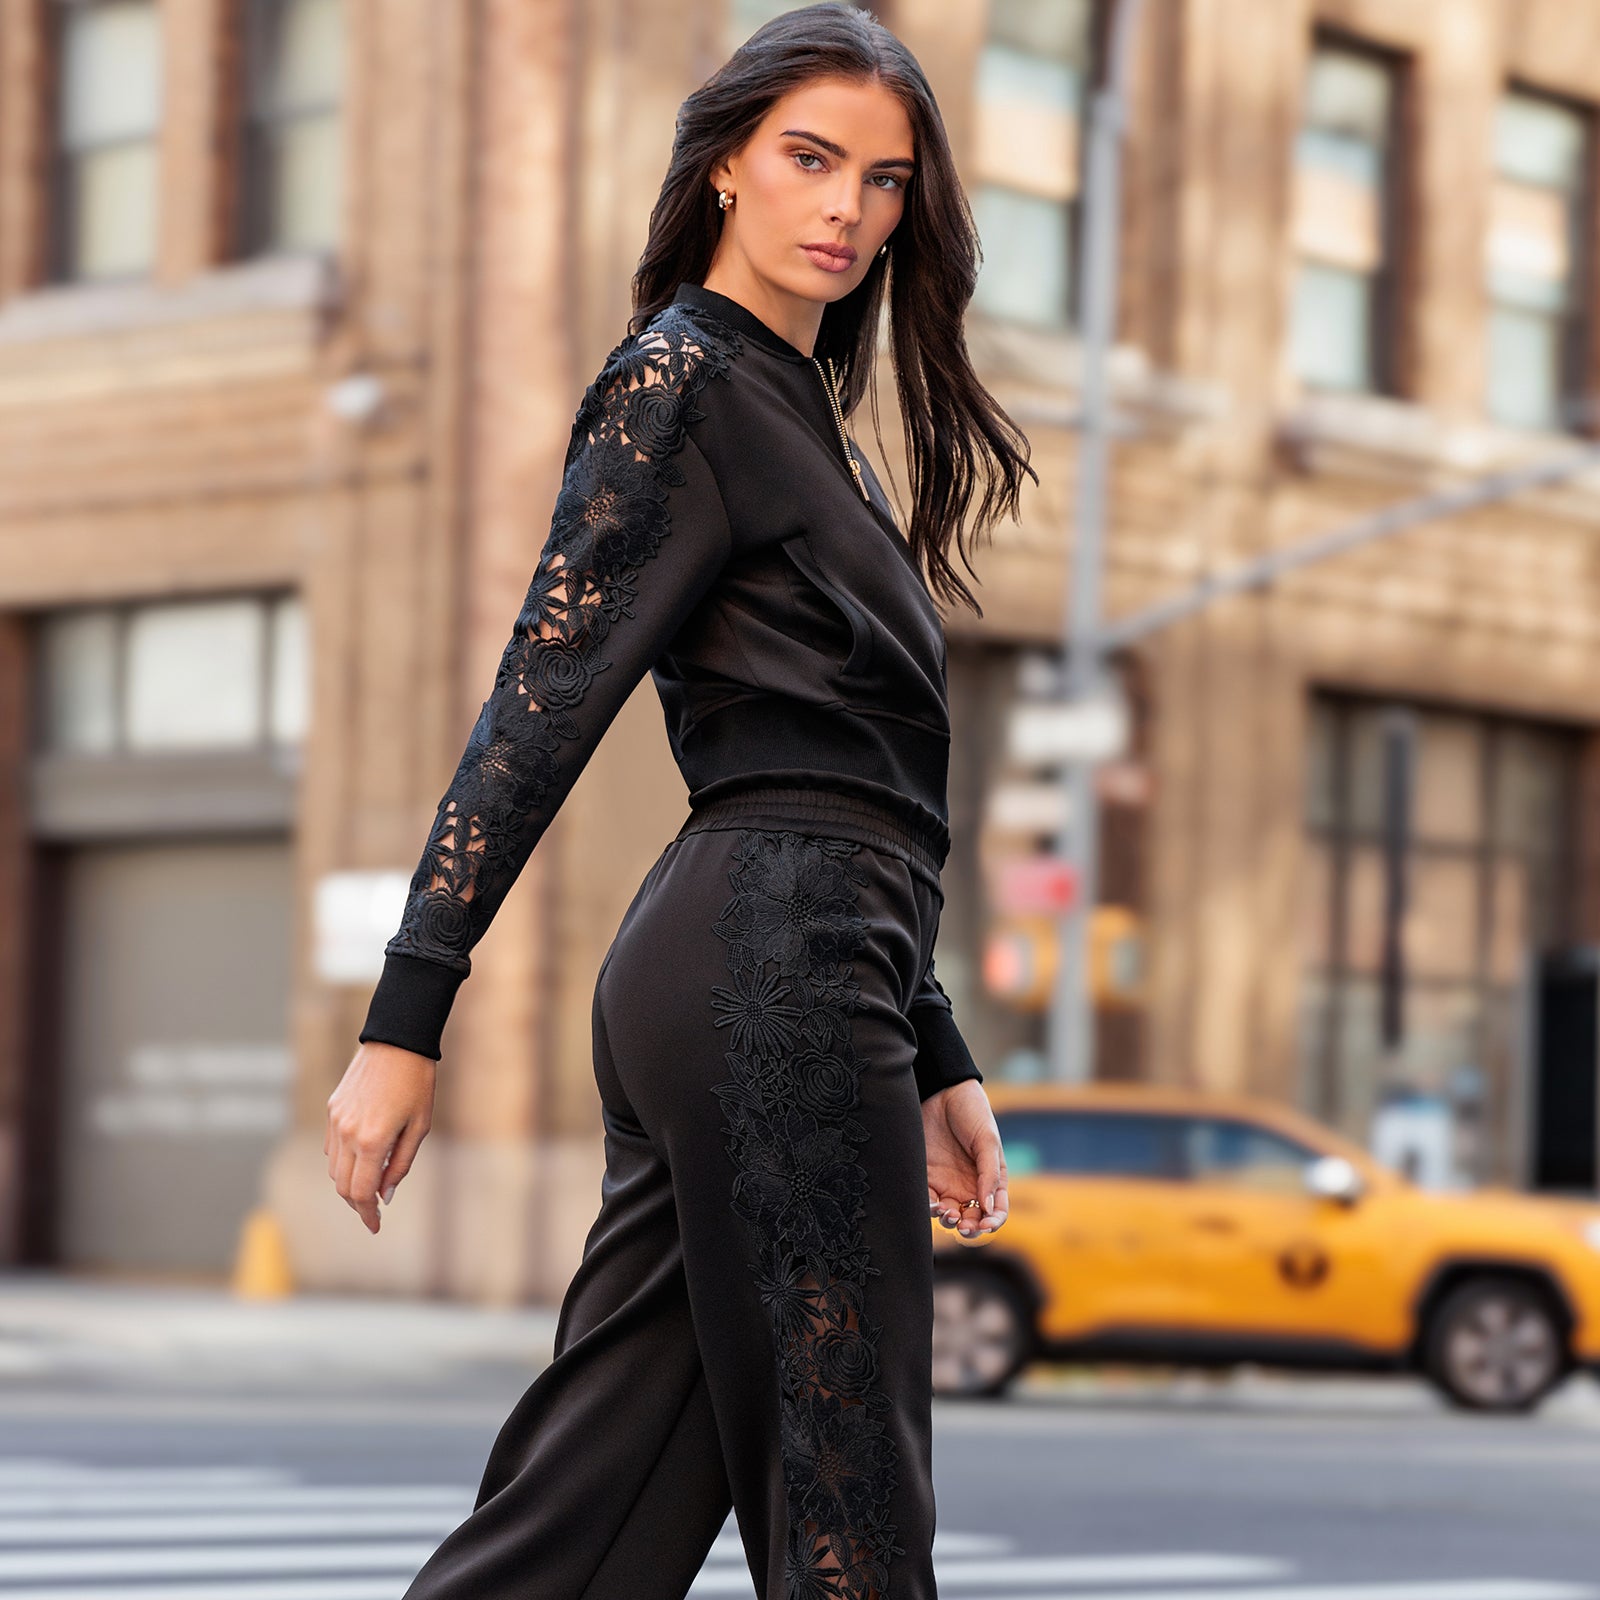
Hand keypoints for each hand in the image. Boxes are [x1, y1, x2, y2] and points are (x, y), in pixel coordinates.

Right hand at [324, 1042, 435, 1234]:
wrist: (397, 1042)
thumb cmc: (417, 1083)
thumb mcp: (419, 1126)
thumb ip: (400, 1164)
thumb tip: (385, 1195)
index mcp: (373, 1141)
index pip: (362, 1193)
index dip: (367, 1215)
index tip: (376, 1226)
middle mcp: (348, 1134)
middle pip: (343, 1186)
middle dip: (357, 1204)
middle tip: (373, 1212)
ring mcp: (336, 1121)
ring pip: (334, 1169)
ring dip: (349, 1183)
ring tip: (371, 1185)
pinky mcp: (332, 1109)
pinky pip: (331, 1147)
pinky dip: (343, 1162)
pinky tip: (361, 1160)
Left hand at [923, 1078, 1006, 1241]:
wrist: (942, 1090)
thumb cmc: (972, 1112)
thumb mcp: (987, 1141)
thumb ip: (989, 1175)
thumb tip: (988, 1208)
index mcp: (991, 1179)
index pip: (996, 1210)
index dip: (993, 1222)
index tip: (986, 1225)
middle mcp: (969, 1185)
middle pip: (971, 1218)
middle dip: (969, 1228)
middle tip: (964, 1226)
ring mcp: (947, 1182)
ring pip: (949, 1214)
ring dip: (949, 1221)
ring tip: (949, 1214)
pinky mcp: (926, 1176)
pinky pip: (928, 1199)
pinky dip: (930, 1207)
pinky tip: (933, 1204)